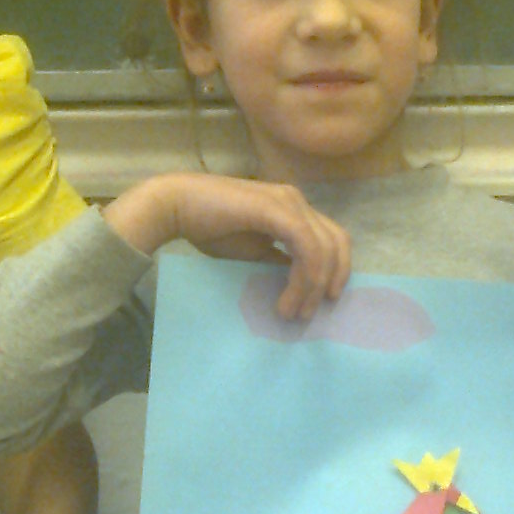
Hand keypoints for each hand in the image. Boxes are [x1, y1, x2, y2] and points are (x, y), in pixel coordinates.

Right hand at [103, 174, 349, 318]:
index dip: (336, 269)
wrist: (176, 207)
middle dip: (331, 280)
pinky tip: (287, 298)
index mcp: (293, 208)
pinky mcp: (276, 209)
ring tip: (293, 312)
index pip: (332, 237)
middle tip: (309, 312)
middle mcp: (296, 201)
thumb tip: (298, 283)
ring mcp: (288, 202)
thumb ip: (278, 261)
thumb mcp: (253, 251)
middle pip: (337, 241)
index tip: (325, 300)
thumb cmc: (208, 228)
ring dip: (312, 286)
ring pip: (323, 248)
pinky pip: (305, 246)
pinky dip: (303, 277)